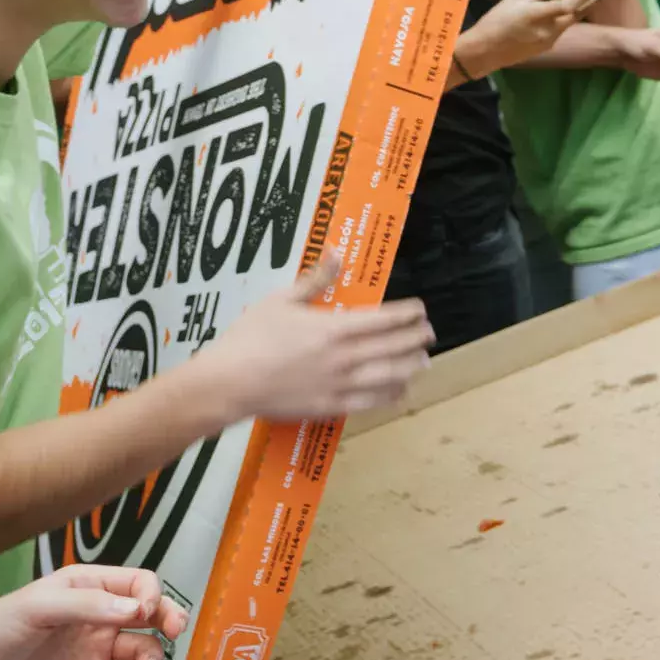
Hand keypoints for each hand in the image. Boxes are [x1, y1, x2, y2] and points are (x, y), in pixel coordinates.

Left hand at [0, 565, 186, 659]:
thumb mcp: (39, 606)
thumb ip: (89, 605)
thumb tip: (136, 608)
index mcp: (85, 586)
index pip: (135, 582)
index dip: (149, 595)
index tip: (144, 612)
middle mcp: (95, 615)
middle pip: (147, 613)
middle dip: (166, 619)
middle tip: (176, 632)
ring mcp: (92, 648)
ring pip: (139, 647)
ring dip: (150, 655)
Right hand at [202, 259, 434, 421]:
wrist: (229, 383)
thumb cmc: (250, 338)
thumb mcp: (280, 300)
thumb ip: (314, 279)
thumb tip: (336, 252)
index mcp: (334, 328)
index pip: (383, 319)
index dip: (407, 314)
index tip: (421, 310)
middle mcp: (344, 358)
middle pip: (393, 348)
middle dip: (416, 339)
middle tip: (430, 334)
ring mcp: (339, 385)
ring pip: (388, 377)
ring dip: (410, 368)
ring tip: (424, 362)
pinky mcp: (329, 407)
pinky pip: (369, 402)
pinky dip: (390, 396)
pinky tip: (401, 392)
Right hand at [457, 0, 600, 77]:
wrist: (486, 51)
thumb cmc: (496, 21)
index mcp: (538, 15)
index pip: (568, 5)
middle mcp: (549, 30)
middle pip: (575, 14)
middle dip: (583, 1)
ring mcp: (549, 41)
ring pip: (568, 22)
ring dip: (571, 10)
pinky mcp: (547, 47)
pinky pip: (560, 29)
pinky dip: (561, 18)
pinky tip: (553, 11)